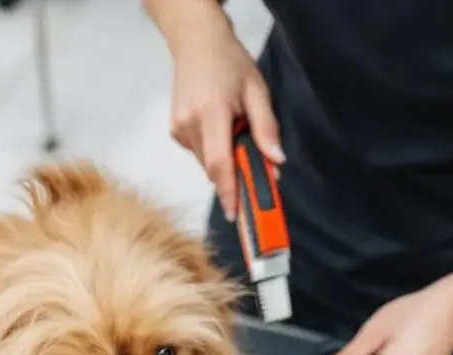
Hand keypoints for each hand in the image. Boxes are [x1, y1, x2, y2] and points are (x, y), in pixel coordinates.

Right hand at [168, 15, 283, 220]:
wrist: (196, 42)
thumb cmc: (229, 62)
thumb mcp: (257, 91)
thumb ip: (266, 128)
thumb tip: (276, 162)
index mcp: (212, 112)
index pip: (220, 163)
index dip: (229, 192)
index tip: (237, 215)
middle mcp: (190, 124)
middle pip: (215, 168)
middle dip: (235, 177)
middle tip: (255, 173)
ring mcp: (179, 129)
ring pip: (207, 163)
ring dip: (224, 161)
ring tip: (235, 135)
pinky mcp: (175, 131)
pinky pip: (199, 153)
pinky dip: (213, 151)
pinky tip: (219, 129)